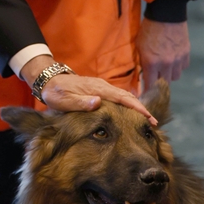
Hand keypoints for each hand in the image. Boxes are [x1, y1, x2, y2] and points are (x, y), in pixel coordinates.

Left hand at [20, 55, 156, 122]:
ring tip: (147, 121)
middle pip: (127, 97)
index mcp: (97, 89)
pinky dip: (128, 105)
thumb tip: (98, 102)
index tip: (149, 117)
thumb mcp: (64, 100)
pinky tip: (131, 114)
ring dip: (136, 108)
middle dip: (141, 109)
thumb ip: (80, 102)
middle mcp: (103, 87)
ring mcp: (102, 88)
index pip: (122, 98)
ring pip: (124, 97)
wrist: (49, 80)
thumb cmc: (56, 92)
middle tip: (154, 123)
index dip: (137, 108)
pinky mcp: (99, 91)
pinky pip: (118, 98)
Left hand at [136, 19, 189, 90]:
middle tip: (155, 77)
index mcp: (151, 63)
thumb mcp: (139, 46)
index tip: (146, 95)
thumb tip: (143, 76)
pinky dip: (178, 65)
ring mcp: (178, 60)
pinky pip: (183, 67)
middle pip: (164, 84)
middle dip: (159, 82)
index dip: (148, 91)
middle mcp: (166, 65)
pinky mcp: (186, 54)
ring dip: (169, 74)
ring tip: (165, 65)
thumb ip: (142, 62)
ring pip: (175, 77)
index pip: (150, 86)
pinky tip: (174, 58)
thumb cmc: (148, 29)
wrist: (166, 14)